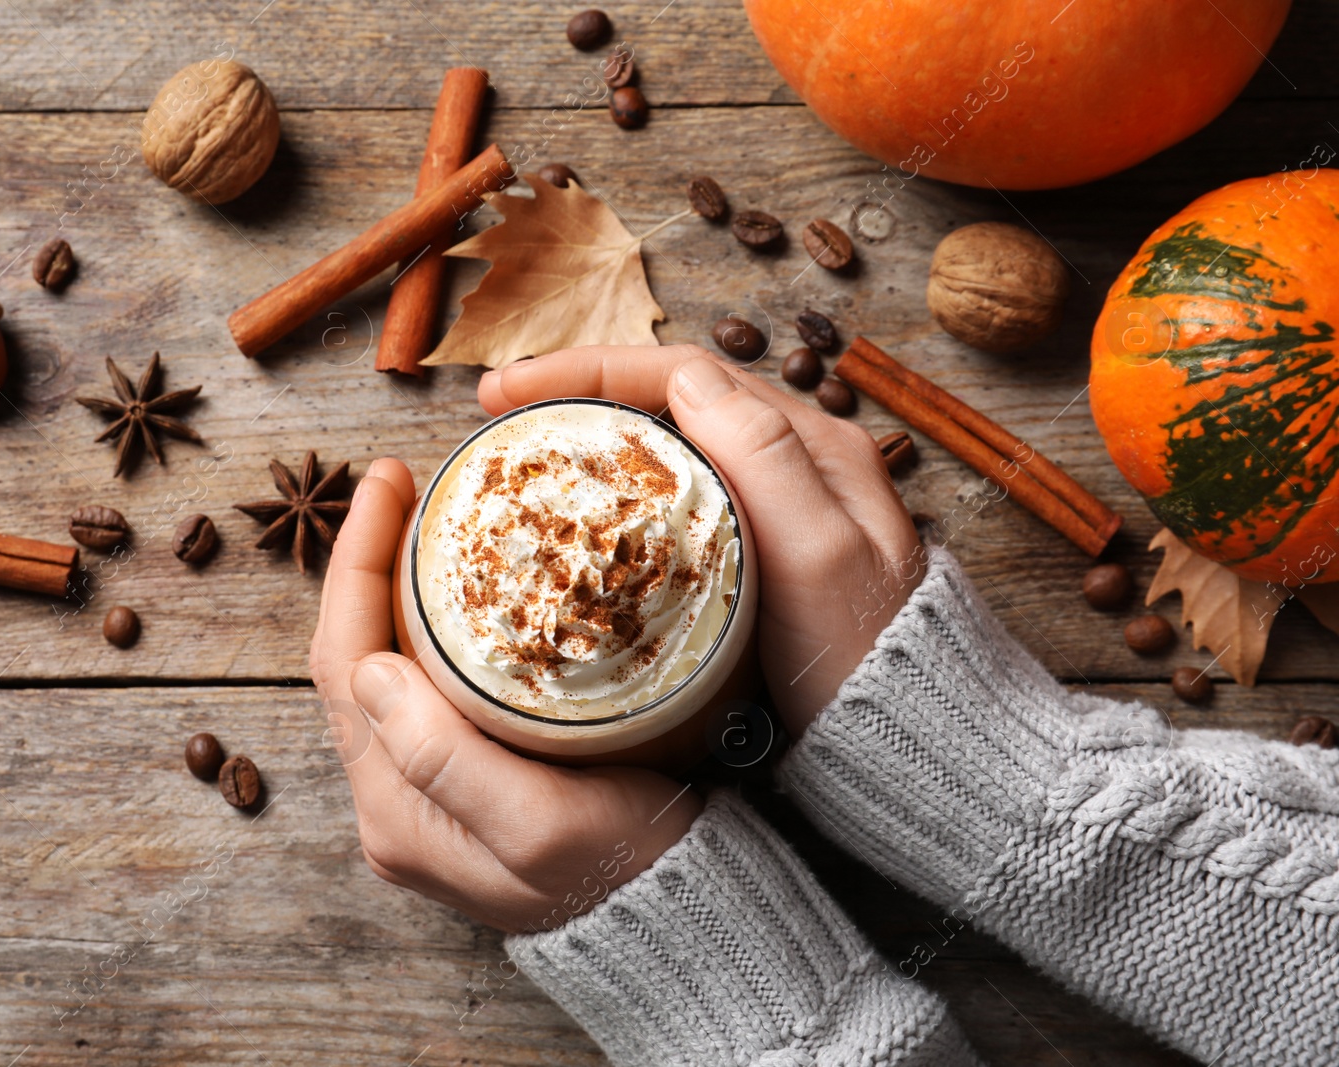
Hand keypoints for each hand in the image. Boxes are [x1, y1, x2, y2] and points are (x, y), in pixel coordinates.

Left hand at [309, 458, 702, 932]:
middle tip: (404, 480)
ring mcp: (428, 792)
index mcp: (397, 807)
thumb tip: (371, 669)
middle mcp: (397, 800)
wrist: (680, 920)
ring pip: (389, 665)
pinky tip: (464, 581)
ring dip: (395, 586)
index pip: (344, 661)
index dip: (356, 563)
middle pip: (355, 656)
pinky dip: (433, 619)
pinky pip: (427, 682)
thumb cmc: (625, 871)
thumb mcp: (539, 827)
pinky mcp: (468, 779)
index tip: (387, 481)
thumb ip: (445, 759)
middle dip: (367, 561)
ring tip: (426, 516)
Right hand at [479, 344, 924, 737]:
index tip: (507, 390)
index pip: (680, 373)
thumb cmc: (866, 659)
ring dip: (589, 433)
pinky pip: (670, 499)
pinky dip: (613, 490)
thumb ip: (767, 462)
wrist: (906, 742)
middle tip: (493, 409)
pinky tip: (573, 514)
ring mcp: (769, 506)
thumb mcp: (823, 557)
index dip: (586, 369)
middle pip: (665, 397)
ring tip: (518, 448)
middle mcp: (789, 460)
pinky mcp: (750, 555)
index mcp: (808, 442)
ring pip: (664, 445)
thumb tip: (688, 377)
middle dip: (575, 390)